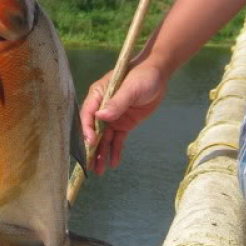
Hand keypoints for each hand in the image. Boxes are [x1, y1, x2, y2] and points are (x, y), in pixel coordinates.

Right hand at [80, 59, 168, 174]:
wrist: (158, 74)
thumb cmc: (142, 75)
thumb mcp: (131, 88)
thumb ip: (116, 103)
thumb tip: (100, 117)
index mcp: (98, 95)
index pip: (89, 113)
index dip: (87, 128)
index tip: (90, 141)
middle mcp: (102, 108)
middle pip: (93, 130)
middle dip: (91, 147)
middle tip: (89, 165)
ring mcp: (113, 117)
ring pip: (104, 138)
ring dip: (101, 153)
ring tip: (99, 171)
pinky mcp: (124, 124)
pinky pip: (118, 139)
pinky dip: (115, 151)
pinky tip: (113, 163)